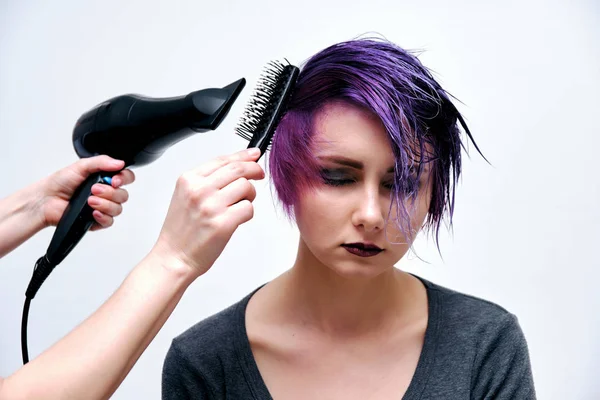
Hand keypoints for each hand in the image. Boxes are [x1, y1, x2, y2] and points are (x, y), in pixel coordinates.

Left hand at [39, 155, 134, 229]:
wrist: (46, 200)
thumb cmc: (60, 183)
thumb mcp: (81, 166)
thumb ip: (101, 162)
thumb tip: (120, 163)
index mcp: (105, 178)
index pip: (126, 178)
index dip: (124, 179)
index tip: (114, 180)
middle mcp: (106, 193)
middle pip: (123, 195)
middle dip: (110, 193)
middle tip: (93, 189)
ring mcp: (102, 207)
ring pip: (118, 209)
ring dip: (105, 204)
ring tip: (89, 201)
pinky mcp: (97, 221)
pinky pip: (109, 222)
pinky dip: (103, 217)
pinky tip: (93, 212)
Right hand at [151, 148, 264, 278]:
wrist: (173, 257)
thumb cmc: (181, 231)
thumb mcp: (186, 197)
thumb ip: (207, 181)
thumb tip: (236, 168)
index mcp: (189, 180)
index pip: (222, 160)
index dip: (243, 155)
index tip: (254, 155)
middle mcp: (199, 190)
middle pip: (238, 169)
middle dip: (254, 170)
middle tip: (260, 175)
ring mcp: (211, 206)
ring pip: (246, 187)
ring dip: (249, 195)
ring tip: (240, 205)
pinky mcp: (223, 223)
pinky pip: (248, 208)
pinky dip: (248, 213)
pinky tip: (238, 219)